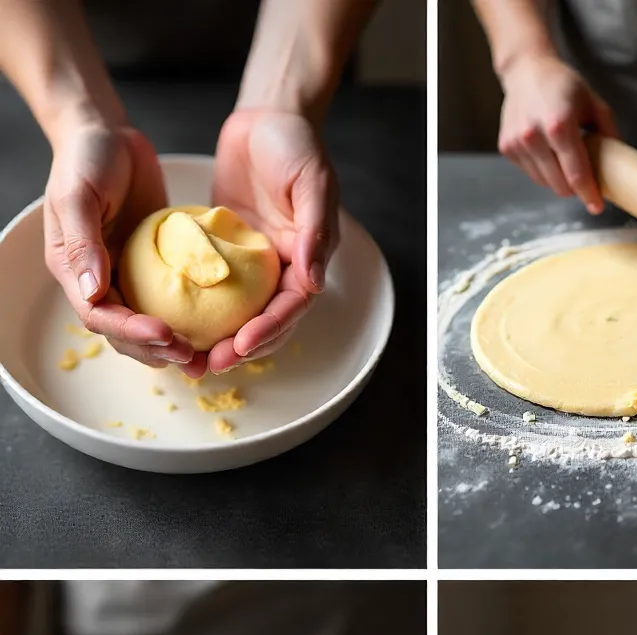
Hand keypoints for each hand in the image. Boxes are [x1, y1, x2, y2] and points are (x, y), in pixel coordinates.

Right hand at [44, 120, 206, 377]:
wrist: (109, 135)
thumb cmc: (87, 157)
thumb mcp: (79, 194)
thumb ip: (83, 243)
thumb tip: (91, 291)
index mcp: (73, 271)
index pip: (100, 316)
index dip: (131, 332)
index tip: (165, 334)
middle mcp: (98, 282)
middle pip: (125, 334)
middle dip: (157, 349)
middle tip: (192, 357)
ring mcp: (127, 278)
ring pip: (148, 327)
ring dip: (174, 346)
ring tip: (205, 358)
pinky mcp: (153, 270)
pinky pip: (170, 304)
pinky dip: (189, 321)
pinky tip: (215, 330)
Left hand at [208, 108, 338, 373]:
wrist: (266, 118)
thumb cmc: (295, 145)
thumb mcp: (313, 182)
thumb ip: (315, 231)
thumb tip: (314, 282)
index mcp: (308, 261)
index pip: (291, 307)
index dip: (269, 329)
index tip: (243, 345)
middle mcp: (283, 270)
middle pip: (265, 322)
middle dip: (240, 348)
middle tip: (209, 365)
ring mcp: (254, 266)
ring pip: (239, 314)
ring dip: (218, 339)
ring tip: (189, 359)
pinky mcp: (225, 254)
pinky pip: (213, 289)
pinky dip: (198, 309)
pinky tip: (171, 322)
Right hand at [498, 52, 618, 212]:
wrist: (526, 71)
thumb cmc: (563, 85)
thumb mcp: (593, 103)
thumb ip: (608, 132)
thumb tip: (621, 164)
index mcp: (559, 124)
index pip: (576, 172)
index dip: (589, 194)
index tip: (597, 207)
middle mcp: (534, 136)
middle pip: (560, 184)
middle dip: (574, 188)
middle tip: (584, 180)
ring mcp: (517, 143)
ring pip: (544, 183)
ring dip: (558, 180)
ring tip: (565, 161)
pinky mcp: (507, 148)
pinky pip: (531, 174)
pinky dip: (543, 171)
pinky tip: (548, 153)